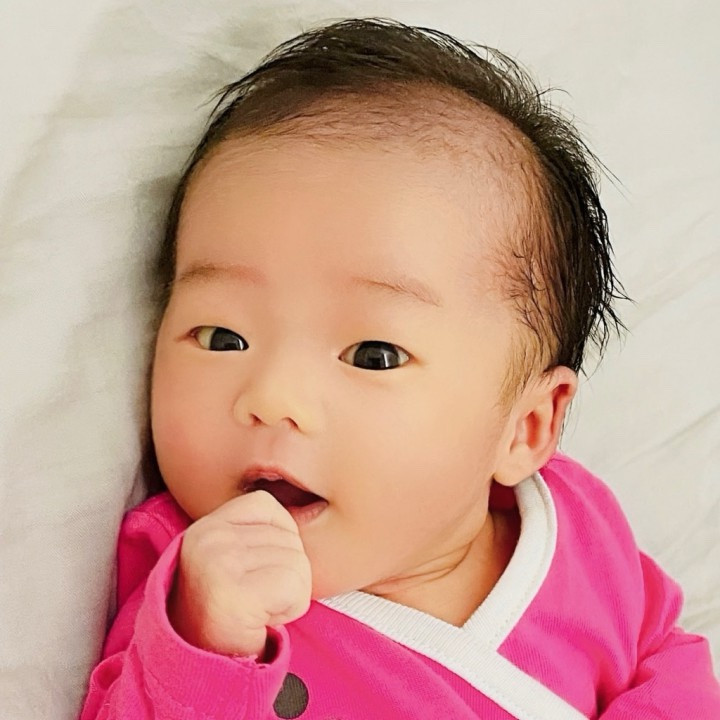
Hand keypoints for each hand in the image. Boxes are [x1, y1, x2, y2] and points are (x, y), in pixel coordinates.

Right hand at [167, 490, 311, 657]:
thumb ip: (257, 531)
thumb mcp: (232, 556)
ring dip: (289, 592)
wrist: (203, 664)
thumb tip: (309, 510)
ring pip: (297, 561)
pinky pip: (295, 586)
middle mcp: (208, 538)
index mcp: (207, 525)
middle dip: (286, 571)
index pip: (269, 506)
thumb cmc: (229, 609)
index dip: (278, 540)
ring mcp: (218, 564)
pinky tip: (262, 618)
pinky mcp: (234, 595)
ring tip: (257, 607)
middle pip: (289, 537)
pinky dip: (290, 607)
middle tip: (255, 596)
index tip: (255, 571)